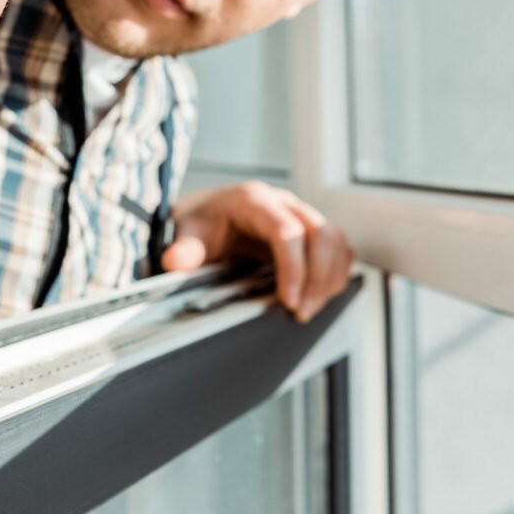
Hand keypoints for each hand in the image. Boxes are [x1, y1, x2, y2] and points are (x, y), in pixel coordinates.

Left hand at [161, 182, 353, 322]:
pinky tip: (318, 297)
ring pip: (336, 241)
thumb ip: (184, 249)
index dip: (293, 267)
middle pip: (322, 234)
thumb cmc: (201, 223)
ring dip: (330, 278)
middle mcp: (284, 203)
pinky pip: (338, 248)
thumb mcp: (188, 234)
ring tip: (309, 310)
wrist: (208, 214)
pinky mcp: (311, 230)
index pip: (287, 230)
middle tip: (301, 312)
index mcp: (254, 201)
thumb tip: (175, 262)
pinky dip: (335, 274)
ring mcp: (301, 214)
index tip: (288, 300)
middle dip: (317, 277)